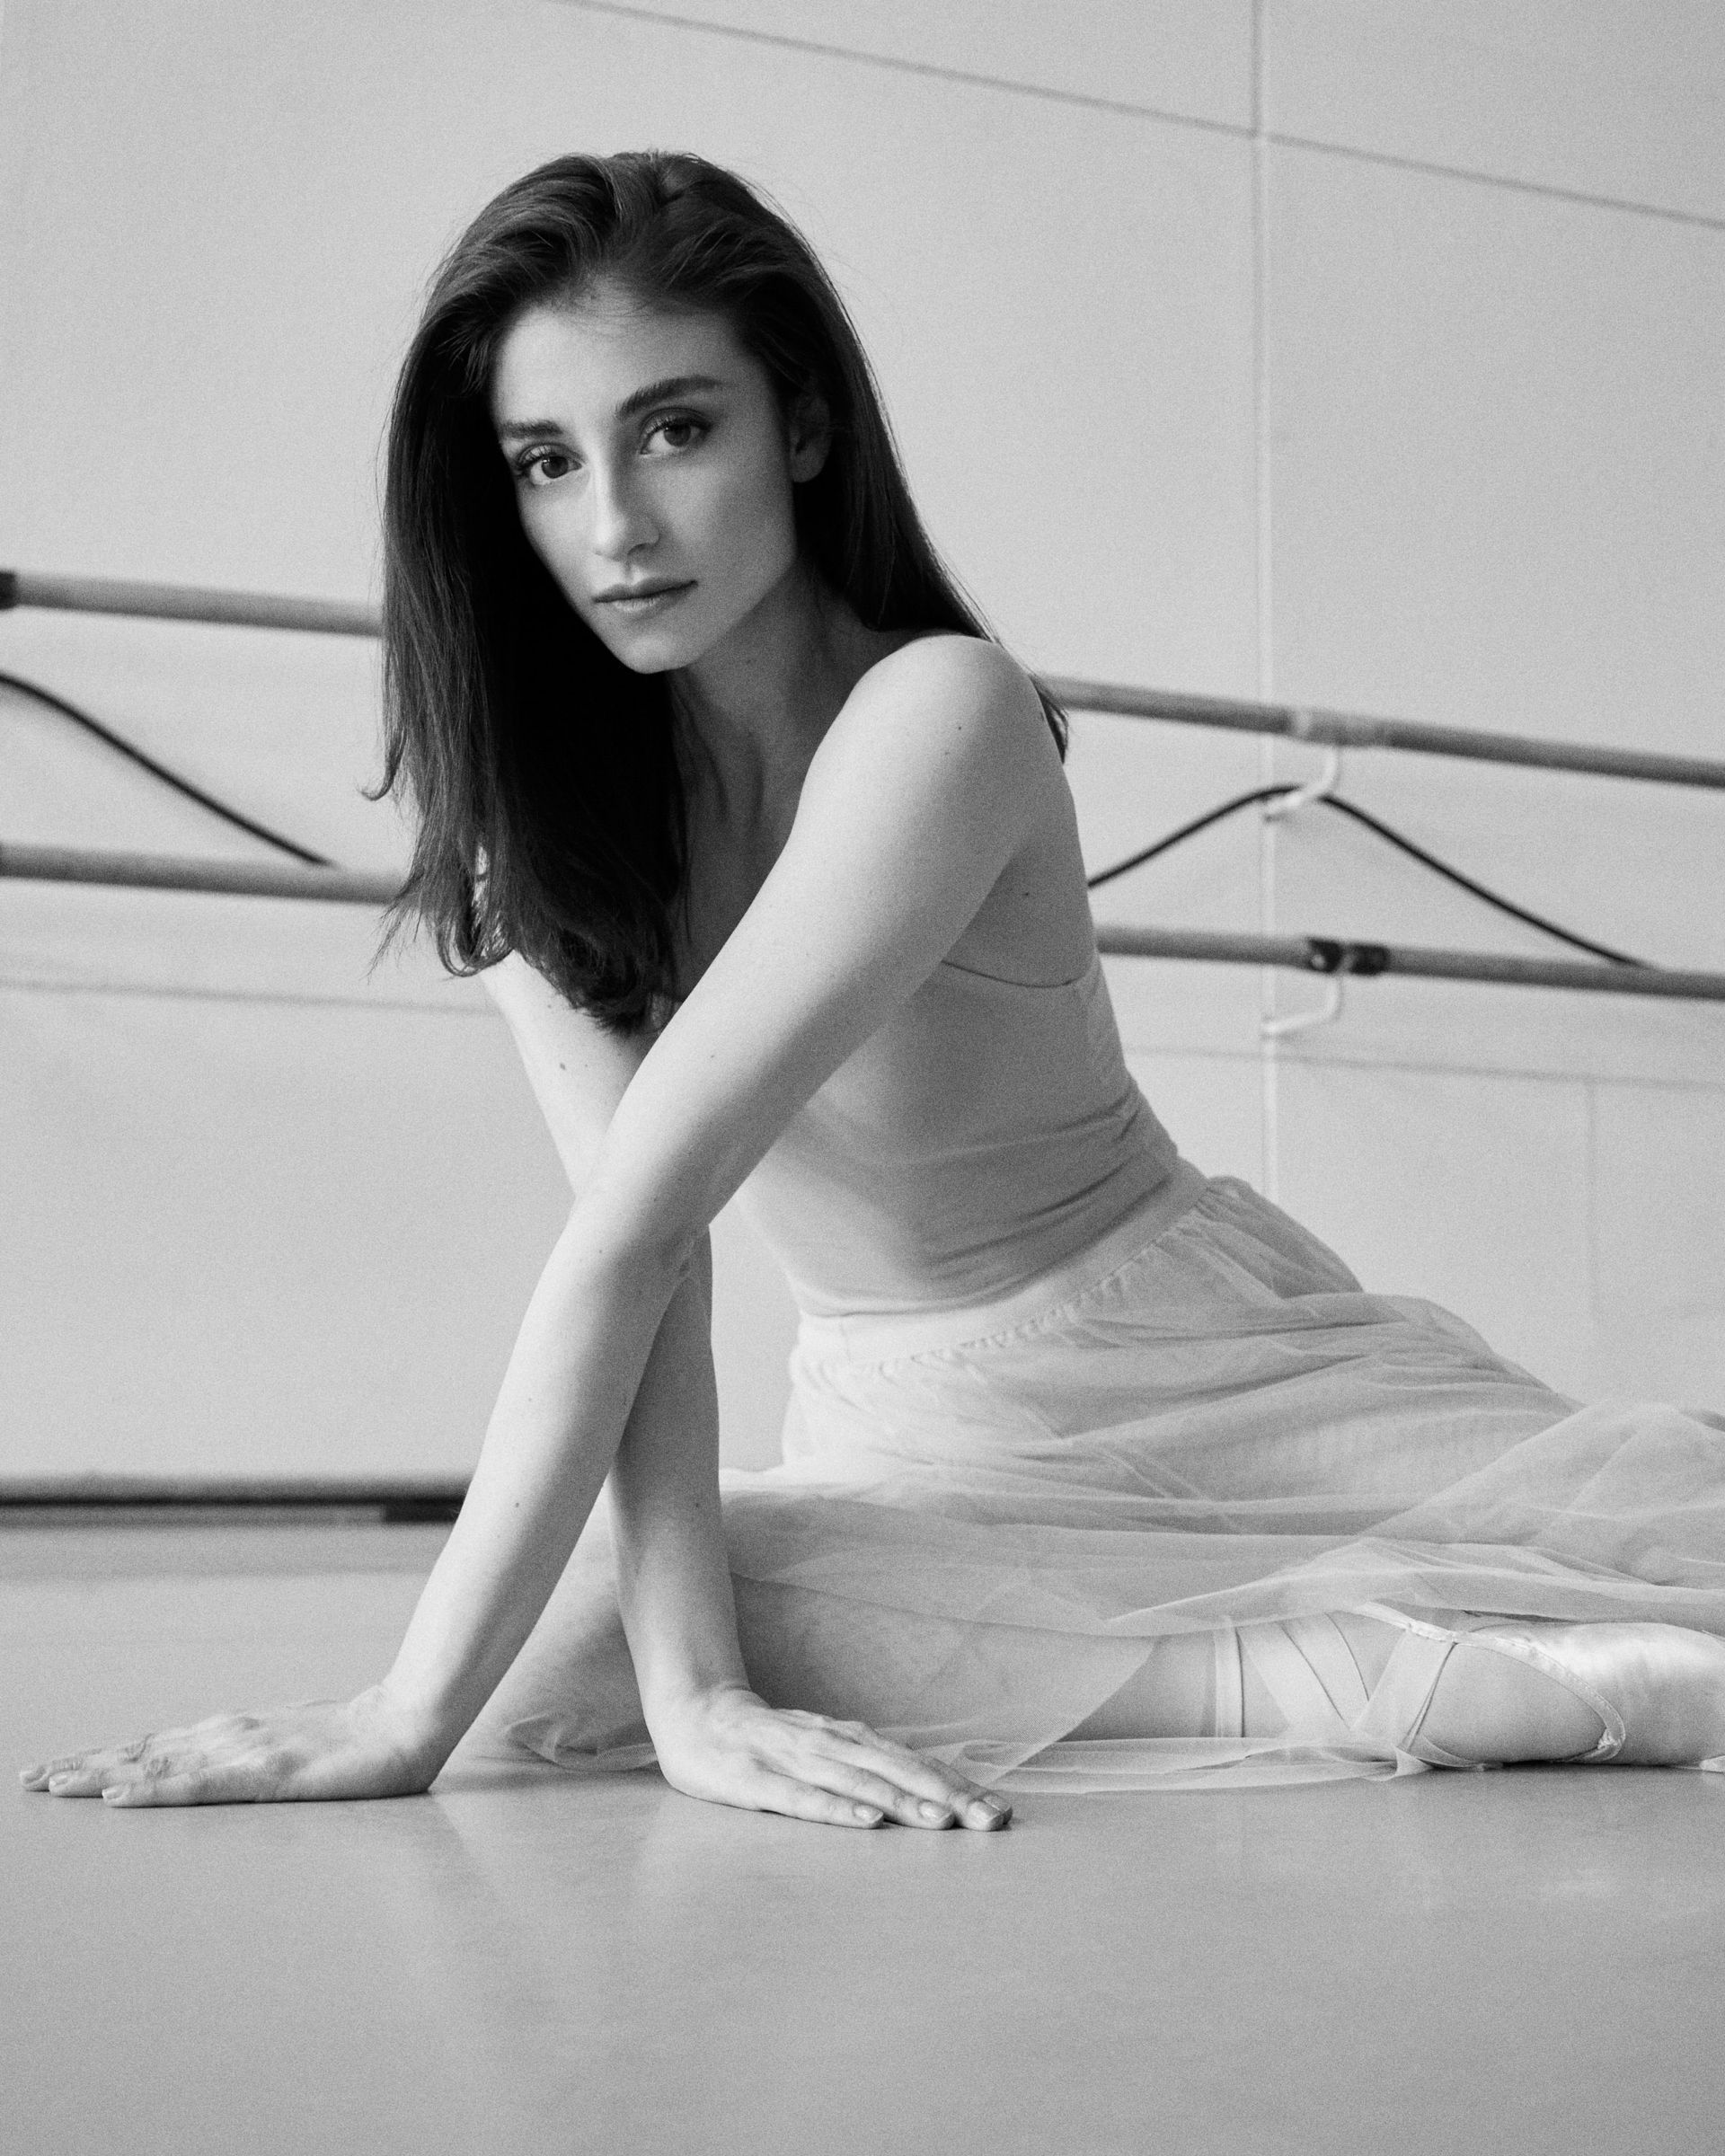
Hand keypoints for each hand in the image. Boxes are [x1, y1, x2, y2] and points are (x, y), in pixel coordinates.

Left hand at [18, 1684, 439, 1806]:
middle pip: (142, 1753)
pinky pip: (199, 1786)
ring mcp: (244, 1753)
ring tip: (53, 1785)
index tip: (54, 1771)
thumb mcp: (292, 1750)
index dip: (102, 1759)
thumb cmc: (355, 1742)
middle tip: (27, 1779)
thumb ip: (252, 1758)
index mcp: (232, 1734)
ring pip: (158, 1765)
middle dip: (82, 1767)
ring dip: (101, 1775)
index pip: (153, 1748)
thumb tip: (215, 1769)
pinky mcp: (266, 1775)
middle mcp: (227, 1737)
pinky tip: (120, 1797)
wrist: (408, 1723)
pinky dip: (153, 1789)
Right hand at [647, 1684, 1011, 1830]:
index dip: (959, 1787)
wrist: (695, 1712)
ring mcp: (794, 1758)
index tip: (1002, 1813)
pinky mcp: (756, 1778)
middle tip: (990, 1821)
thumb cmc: (770, 1743)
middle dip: (947, 1796)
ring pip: (858, 1781)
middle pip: (898, 1771)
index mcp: (851, 1740)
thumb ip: (868, 1769)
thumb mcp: (824, 1750)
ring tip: (942, 1822)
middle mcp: (831, 1744)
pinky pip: (801, 1797)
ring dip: (903, 1801)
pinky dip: (837, 1808)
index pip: (915, 1764)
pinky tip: (865, 1821)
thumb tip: (929, 1795)